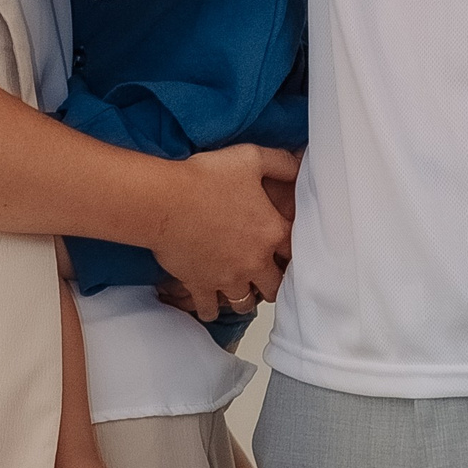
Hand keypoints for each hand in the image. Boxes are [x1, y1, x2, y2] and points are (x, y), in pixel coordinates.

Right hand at [154, 145, 299, 320]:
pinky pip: (210, 309)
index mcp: (271, 232)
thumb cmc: (206, 177)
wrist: (165, 201)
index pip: (295, 252)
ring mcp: (228, 278)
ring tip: (242, 289)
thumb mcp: (251, 158)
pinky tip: (211, 304)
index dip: (292, 252)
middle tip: (266, 275)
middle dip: (272, 281)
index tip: (286, 251)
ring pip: (246, 302)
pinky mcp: (201, 286)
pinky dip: (212, 309)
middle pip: (275, 285)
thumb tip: (301, 162)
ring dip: (246, 296)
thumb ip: (281, 162)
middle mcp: (254, 261)